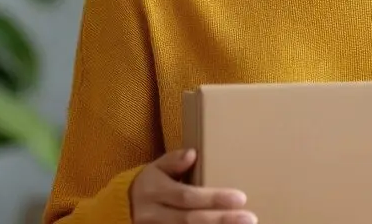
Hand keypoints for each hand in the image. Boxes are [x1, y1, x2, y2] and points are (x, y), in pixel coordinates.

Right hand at [130, 148, 256, 223]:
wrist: (122, 209)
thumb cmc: (149, 185)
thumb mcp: (155, 168)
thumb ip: (172, 161)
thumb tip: (191, 154)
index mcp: (156, 192)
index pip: (187, 196)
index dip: (213, 199)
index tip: (240, 198)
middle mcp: (154, 215)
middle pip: (190, 220)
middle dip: (221, 220)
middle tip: (250, 218)